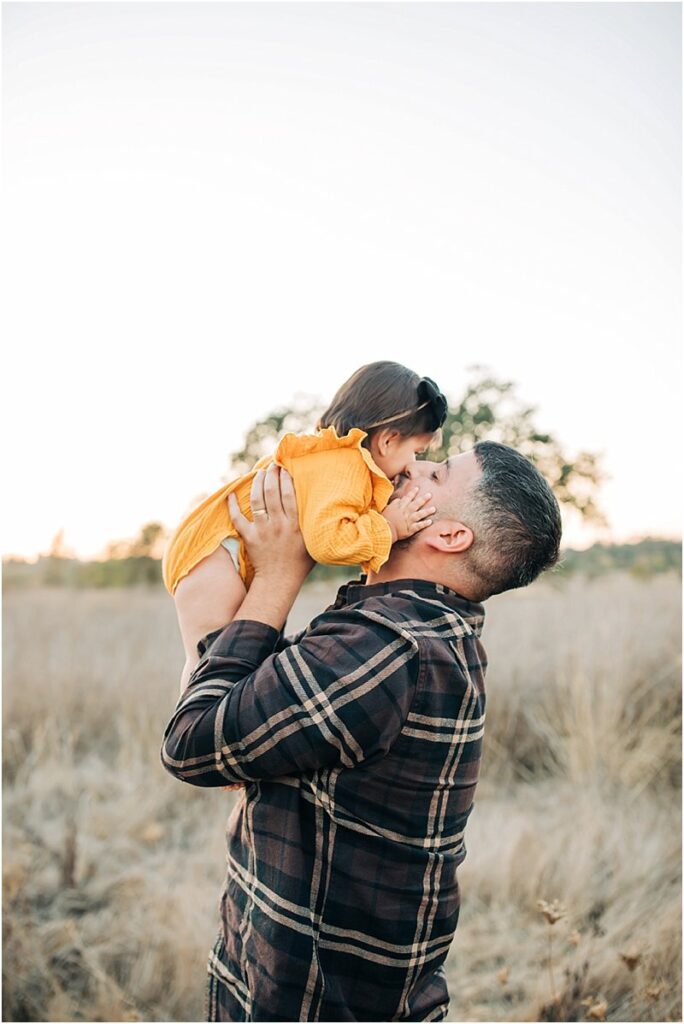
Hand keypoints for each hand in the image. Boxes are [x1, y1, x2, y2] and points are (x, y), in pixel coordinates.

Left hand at [228, 464, 313, 588]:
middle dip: (271, 475)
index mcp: (295, 525)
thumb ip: (312, 524)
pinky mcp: (249, 537)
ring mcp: (262, 530)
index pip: (289, 494)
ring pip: (256, 500)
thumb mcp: (312, 542)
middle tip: (272, 466)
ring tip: (259, 473)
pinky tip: (230, 494)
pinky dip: (232, 506)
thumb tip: (320, 506)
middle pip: (272, 492)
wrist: (280, 582)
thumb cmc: (300, 563)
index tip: (285, 467)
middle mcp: (278, 525)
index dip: (286, 477)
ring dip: (257, 483)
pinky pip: (237, 518)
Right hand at [382, 487, 435, 541]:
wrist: (385, 530)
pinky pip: (419, 526)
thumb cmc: (384, 520)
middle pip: (416, 504)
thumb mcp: (387, 509)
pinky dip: (425, 523)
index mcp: (400, 507)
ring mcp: (409, 520)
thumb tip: (399, 499)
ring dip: (427, 511)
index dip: (412, 493)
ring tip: (434, 509)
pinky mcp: (411, 529)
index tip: (417, 488)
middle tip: (430, 494)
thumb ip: (394, 503)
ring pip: (420, 514)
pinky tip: (430, 521)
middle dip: (423, 499)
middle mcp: (406, 512)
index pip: (407, 498)